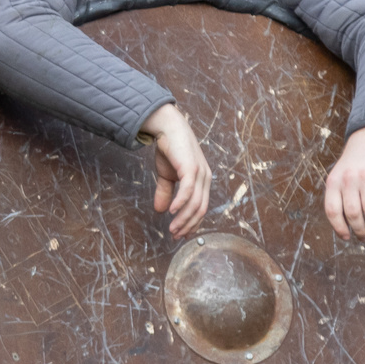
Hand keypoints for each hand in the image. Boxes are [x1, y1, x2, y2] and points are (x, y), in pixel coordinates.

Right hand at [140, 102, 212, 239]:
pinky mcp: (191, 168)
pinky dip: (181, 203)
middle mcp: (205, 179)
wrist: (167, 127)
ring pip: (195, 203)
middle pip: (200, 209)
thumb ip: (166, 193)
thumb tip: (160, 210)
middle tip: (175, 236)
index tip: (181, 235)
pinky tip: (172, 211)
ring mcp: (200, 173)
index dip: (192, 223)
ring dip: (183, 219)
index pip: (201, 208)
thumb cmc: (170, 149)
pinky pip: (188, 191)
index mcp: (202, 181)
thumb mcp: (166, 175)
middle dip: (188, 225)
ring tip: (172, 228)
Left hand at [324, 124, 364, 238]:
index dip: (339, 227)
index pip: (332, 210)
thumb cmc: (352, 166)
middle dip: (360, 230)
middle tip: (364, 237)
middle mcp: (349, 179)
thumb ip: (338, 198)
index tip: (346, 237)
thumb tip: (343, 228)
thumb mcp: (337, 177)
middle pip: (353, 214)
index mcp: (333, 182)